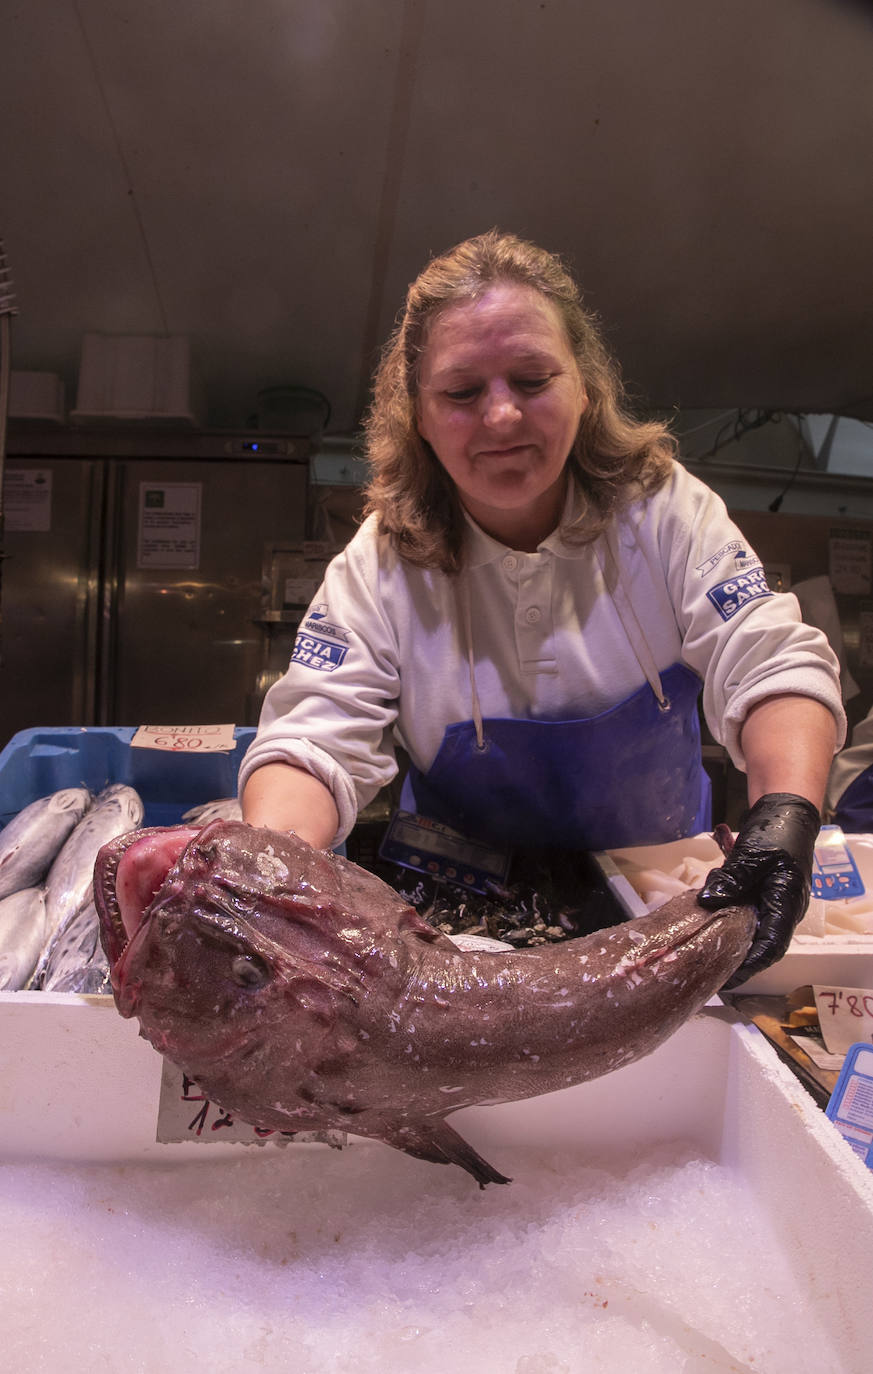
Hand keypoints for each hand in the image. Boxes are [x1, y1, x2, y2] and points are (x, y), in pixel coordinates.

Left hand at [698, 793, 819, 988]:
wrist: (785, 811)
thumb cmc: (776, 833)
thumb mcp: (753, 856)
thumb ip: (732, 879)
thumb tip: (708, 901)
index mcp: (787, 904)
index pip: (771, 946)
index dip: (749, 965)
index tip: (726, 978)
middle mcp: (782, 909)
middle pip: (757, 941)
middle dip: (732, 953)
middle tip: (704, 965)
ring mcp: (771, 901)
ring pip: (745, 925)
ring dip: (723, 928)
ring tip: (699, 935)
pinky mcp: (759, 892)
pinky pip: (741, 909)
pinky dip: (723, 910)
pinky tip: (705, 907)